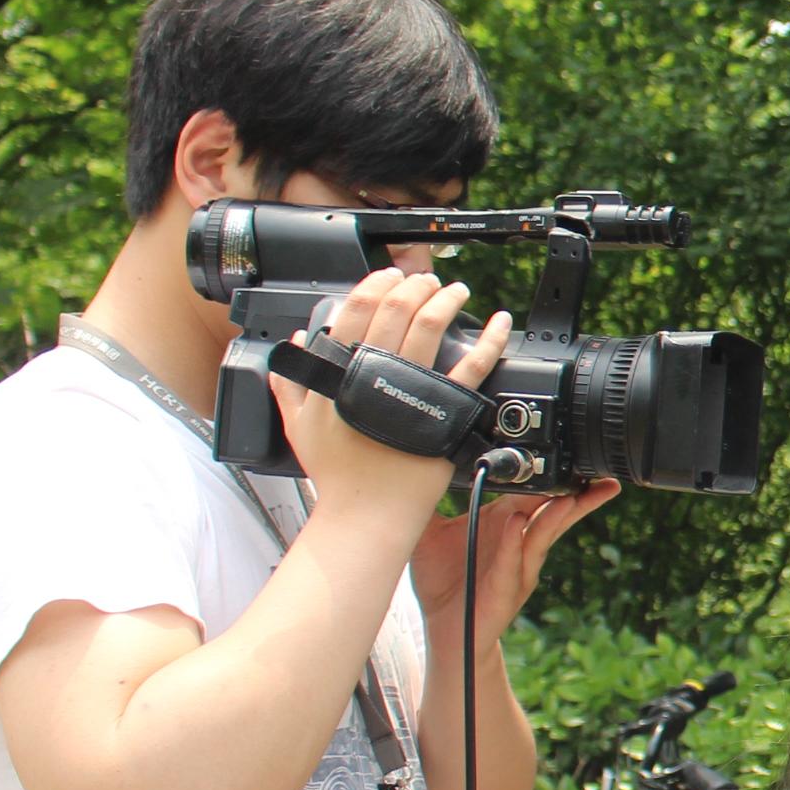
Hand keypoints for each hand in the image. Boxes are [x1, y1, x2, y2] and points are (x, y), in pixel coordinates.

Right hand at [268, 269, 504, 532]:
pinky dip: (490, 337)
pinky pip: (473, 365)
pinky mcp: (445, 410)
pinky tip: (499, 321)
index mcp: (339, 371)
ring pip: (431, 326)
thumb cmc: (336, 474)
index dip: (375, 285)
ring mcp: (411, 390)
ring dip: (446, 298)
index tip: (390, 276)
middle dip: (414, 285)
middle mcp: (374, 374)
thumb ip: (289, 382)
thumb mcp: (299, 426)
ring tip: (455, 290)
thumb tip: (296, 340)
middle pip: (396, 309)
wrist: (366, 512)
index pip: (355, 309)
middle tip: (426, 280)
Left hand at [416, 481, 617, 661]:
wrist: (444, 630)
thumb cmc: (444, 581)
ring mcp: (517, 566)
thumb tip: (416, 466)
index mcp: (504, 523)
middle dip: (576, 493)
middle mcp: (518, 542)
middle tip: (593, 472)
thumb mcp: (429, 534)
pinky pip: (511, 562)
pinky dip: (514, 542)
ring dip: (557, 515)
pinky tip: (516, 523)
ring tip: (572, 495)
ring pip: (543, 535)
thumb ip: (429, 502)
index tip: (568, 454)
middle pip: (553, 511)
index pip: (532, 493)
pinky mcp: (505, 589)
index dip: (550, 476)